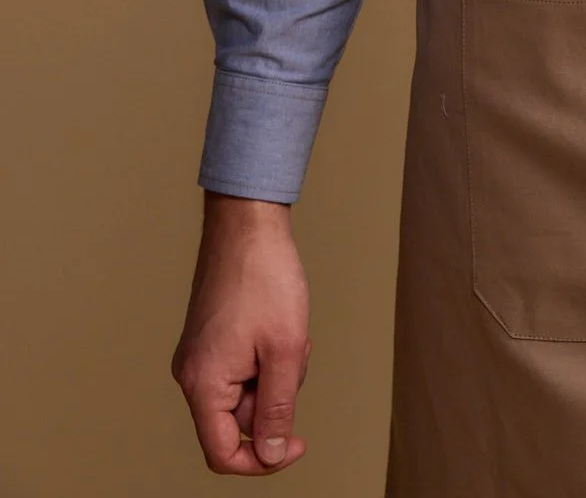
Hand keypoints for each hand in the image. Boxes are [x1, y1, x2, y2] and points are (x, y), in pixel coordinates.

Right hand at [171, 192, 310, 474]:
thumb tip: (273, 455)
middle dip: (275, 398)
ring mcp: (199, 355)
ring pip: (245, 392)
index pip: (223, 453)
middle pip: (237, 420)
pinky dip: (266, 357)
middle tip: (295, 356)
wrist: (246, 223)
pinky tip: (278, 325)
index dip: (263, 460)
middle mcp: (192, 374)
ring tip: (287, 333)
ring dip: (274, 373)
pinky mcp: (209, 339)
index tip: (296, 443)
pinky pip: (241, 368)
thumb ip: (278, 410)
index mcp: (202, 384)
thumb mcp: (286, 350)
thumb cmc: (264, 278)